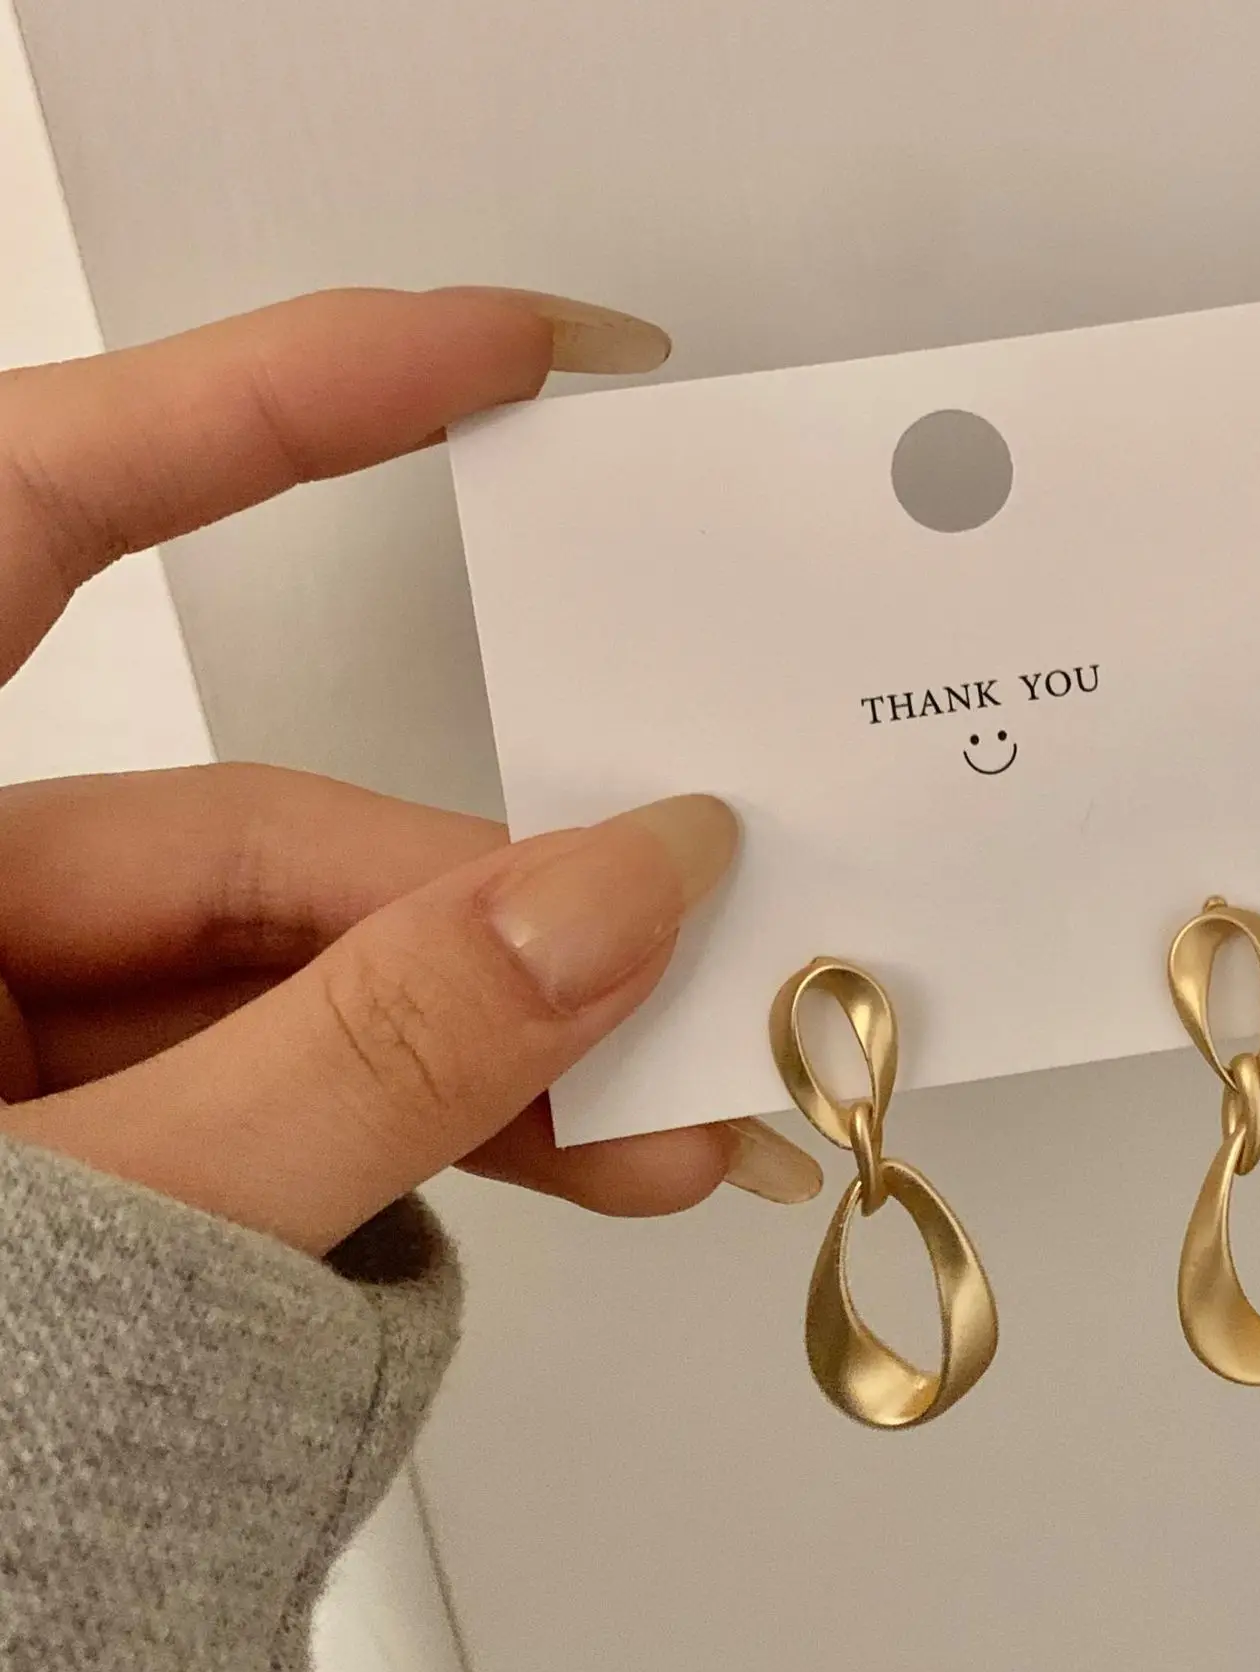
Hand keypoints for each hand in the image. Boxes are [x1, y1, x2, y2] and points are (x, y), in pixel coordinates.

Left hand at [0, 287, 820, 1253]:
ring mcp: (1, 1036)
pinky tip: (564, 1159)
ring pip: (306, 983)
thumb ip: (363, 1062)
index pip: (44, 510)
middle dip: (498, 918)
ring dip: (501, 1051)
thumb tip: (612, 897)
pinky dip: (431, 1123)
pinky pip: (289, 1081)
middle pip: (261, 841)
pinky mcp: (82, 1136)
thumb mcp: (103, 1230)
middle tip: (687, 957)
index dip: (286, 400)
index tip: (517, 349)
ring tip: (665, 1125)